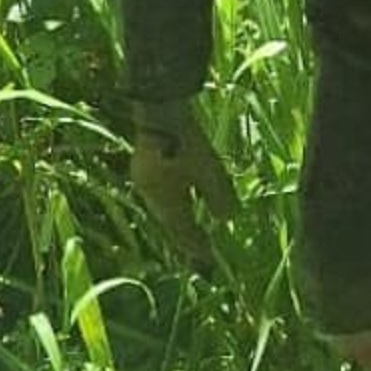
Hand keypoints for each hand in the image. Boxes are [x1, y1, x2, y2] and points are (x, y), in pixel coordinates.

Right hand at [130, 99, 235, 263]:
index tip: (207, 258)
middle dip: (185, 235)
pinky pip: (160, 194)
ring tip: (190, 228)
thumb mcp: (209, 170)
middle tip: (199, 248)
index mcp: (165, 202)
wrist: (160, 112)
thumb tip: (225, 220)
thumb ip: (218, 197)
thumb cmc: (187, 144)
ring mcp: (144, 181)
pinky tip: (180, 198)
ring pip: (163, 209)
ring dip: (178, 219)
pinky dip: (172, 203)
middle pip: (170, 222)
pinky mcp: (144, 167)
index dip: (195, 245)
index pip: (182, 231)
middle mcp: (151, 197)